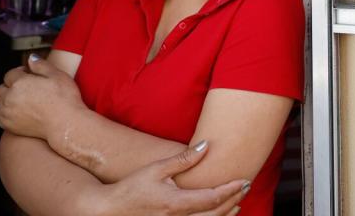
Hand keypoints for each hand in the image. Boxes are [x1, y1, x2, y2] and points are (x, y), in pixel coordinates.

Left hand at [0, 54, 85, 139]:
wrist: (66, 123)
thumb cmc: (64, 100)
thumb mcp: (57, 75)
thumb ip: (41, 65)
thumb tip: (31, 58)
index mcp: (20, 83)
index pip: (10, 74)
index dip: (20, 72)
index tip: (28, 73)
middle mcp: (10, 98)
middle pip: (1, 88)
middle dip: (10, 85)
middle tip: (24, 86)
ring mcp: (7, 113)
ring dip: (3, 99)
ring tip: (17, 99)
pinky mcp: (9, 126)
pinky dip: (4, 113)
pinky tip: (16, 111)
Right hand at [84, 141, 249, 215]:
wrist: (109, 210)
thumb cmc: (131, 188)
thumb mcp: (156, 168)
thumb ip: (183, 159)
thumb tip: (206, 145)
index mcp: (175, 203)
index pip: (212, 198)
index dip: (231, 190)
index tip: (245, 180)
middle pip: (215, 214)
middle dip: (233, 200)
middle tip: (246, 187)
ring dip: (225, 214)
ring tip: (237, 201)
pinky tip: (218, 213)